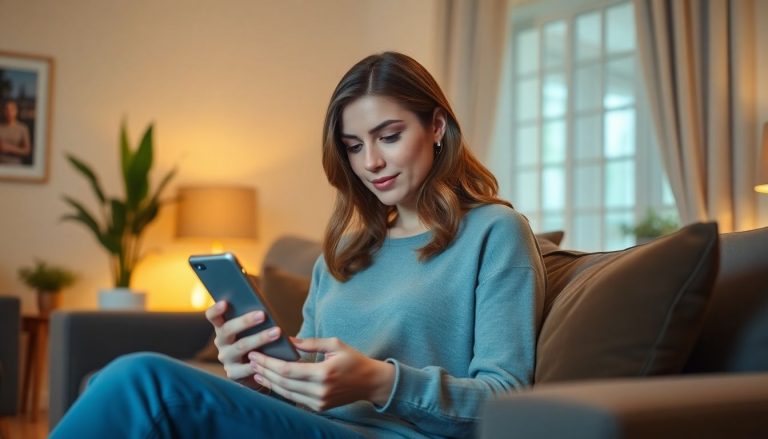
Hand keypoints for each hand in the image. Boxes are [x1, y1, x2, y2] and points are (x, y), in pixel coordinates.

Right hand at [204, 301, 285, 386]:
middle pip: (228, 329)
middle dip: (246, 321)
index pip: (212, 316)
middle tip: (263, 314)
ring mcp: (226, 358)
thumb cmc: (257, 341)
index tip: (225, 302)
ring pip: (241, 346)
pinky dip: (259, 361)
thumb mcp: (252, 329)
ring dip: (260, 338)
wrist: (256, 370)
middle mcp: (220, 342)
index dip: (216, 309)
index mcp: (222, 327)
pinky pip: (246, 367)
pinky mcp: (233, 373)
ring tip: (277, 331)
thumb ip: (253, 318)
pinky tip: (272, 356)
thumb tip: (265, 308)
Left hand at [248, 337, 394, 410]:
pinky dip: (281, 390)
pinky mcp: (319, 407)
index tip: (256, 354)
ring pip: (286, 393)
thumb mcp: (334, 344)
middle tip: (251, 359)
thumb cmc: (353, 360)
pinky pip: (294, 399)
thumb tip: (287, 340)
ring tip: (256, 371)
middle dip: (265, 371)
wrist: (370, 382)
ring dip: (269, 382)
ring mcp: (319, 402)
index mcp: (323, 373)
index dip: (269, 363)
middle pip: (283, 382)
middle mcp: (319, 390)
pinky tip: (272, 381)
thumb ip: (310, 343)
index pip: (287, 370)